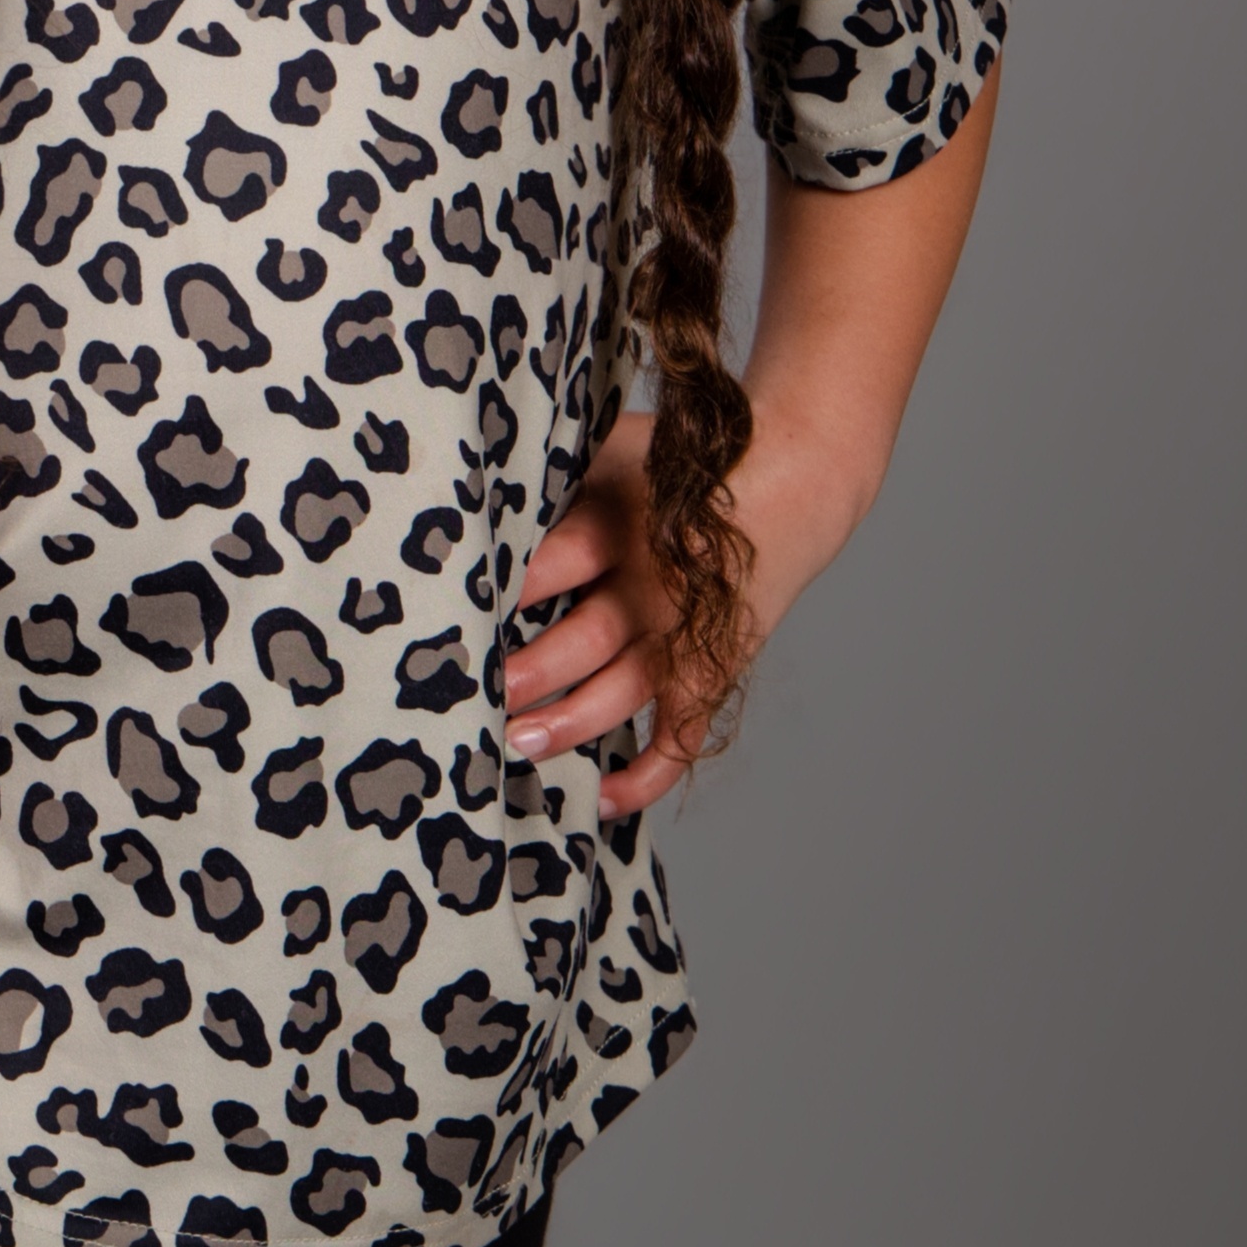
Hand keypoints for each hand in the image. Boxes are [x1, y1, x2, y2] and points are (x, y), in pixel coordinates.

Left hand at [501, 402, 866, 816]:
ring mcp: (684, 633)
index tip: (452, 614)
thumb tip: (464, 495)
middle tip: (475, 695)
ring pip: (624, 692)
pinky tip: (601, 799)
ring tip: (514, 744)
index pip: (554, 562)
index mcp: (622, 521)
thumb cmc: (678, 465)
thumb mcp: (614, 447)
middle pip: (585, 637)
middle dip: (528, 672)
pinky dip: (647, 775)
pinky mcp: (710, 668)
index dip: (505, 592)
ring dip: (569, 725)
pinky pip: (681, 735)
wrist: (794, 480)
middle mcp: (654, 583)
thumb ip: (555, 476)